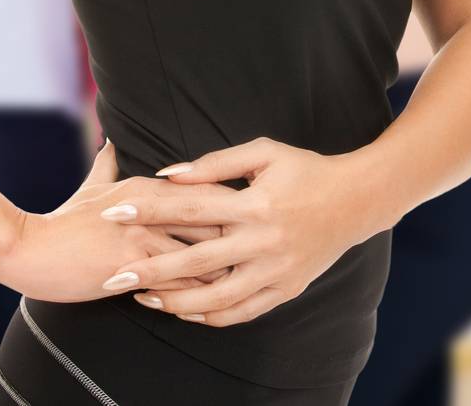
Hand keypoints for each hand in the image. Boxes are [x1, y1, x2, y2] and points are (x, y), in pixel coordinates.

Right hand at [0, 140, 235, 303]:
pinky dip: (199, 293)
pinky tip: (214, 303)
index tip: (255, 216)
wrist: (31, 249)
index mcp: (145, 187)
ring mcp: (142, 235)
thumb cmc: (63, 221)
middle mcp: (149, 207)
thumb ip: (106, 164)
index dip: (233, 205)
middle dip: (239, 237)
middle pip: (211, 218)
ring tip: (248, 280)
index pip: (203, 190)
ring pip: (201, 251)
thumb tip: (110, 140)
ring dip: (226, 268)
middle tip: (264, 251)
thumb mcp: (89, 187)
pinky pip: (178, 281)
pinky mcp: (133, 264)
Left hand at [98, 137, 384, 327]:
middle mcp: (263, 242)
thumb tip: (167, 174)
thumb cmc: (304, 169)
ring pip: (217, 298)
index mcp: (255, 204)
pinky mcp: (285, 291)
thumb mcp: (263, 153)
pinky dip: (210, 317)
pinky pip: (242, 312)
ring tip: (141, 298)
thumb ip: (214, 164)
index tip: (114, 212)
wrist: (357, 201)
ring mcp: (275, 272)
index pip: (190, 207)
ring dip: (175, 302)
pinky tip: (183, 311)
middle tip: (113, 275)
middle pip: (195, 261)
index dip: (148, 210)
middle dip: (150, 269)